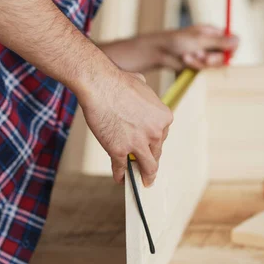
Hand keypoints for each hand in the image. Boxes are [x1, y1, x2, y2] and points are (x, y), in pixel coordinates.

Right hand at [78, 69, 172, 186]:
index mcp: (164, 117)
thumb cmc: (118, 82)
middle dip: (151, 159)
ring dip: (145, 176)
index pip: (162, 136)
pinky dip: (120, 175)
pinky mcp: (119, 151)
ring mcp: (137, 144)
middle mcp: (155, 133)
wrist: (99, 85)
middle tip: (148, 168)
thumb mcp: (142, 85)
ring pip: (147, 166)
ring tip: (143, 182)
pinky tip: (120, 178)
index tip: (149, 147)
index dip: (153, 141)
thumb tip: (142, 90)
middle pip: (156, 152)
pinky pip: (121, 167)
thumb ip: (146, 95)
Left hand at [156, 24, 238, 69]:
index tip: (227, 54)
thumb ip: (220, 42)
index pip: (233, 41)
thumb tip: (238, 40)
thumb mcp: (200, 40)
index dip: (232, 49)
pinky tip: (185, 60)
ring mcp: (205, 54)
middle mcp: (211, 43)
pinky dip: (195, 66)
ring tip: (188, 56)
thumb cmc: (177, 41)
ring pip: (214, 64)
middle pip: (225, 55)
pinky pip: (205, 69)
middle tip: (205, 59)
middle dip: (214, 59)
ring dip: (201, 62)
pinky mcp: (198, 64)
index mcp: (213, 32)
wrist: (159, 51)